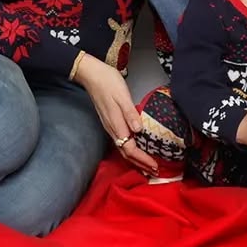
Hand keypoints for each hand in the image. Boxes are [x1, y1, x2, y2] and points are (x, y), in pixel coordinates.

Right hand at [74, 56, 157, 175]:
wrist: (91, 75)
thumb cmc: (108, 82)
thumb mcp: (122, 96)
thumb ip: (130, 114)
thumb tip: (139, 130)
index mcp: (116, 124)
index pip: (130, 149)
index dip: (143, 159)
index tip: (155, 166)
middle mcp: (112, 129)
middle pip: (126, 153)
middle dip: (140, 164)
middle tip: (155, 172)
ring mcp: (110, 126)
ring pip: (123, 149)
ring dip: (136, 159)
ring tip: (148, 165)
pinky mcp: (110, 122)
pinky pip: (121, 142)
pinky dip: (131, 150)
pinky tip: (136, 148)